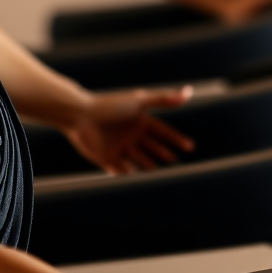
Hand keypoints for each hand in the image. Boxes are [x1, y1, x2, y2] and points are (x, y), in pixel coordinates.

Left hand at [61, 88, 195, 174]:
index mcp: (139, 120)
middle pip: (152, 147)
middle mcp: (131, 134)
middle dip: (164, 153)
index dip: (176, 139)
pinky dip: (129, 174)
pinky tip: (137, 180)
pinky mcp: (107, 158)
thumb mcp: (140, 102)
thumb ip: (164, 99)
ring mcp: (120, 147)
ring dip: (149, 165)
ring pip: (139, 160)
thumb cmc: (111, 106)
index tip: (190, 147)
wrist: (81, 115)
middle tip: (175, 161)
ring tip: (158, 171)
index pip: (162, 131)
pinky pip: (122, 170)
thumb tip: (189, 92)